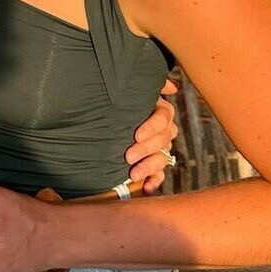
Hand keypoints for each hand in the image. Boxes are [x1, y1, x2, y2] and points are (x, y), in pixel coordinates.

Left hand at [125, 79, 179, 193]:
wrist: (99, 121)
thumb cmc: (116, 101)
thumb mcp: (128, 89)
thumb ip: (148, 83)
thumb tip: (172, 87)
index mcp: (158, 110)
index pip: (164, 117)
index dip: (153, 126)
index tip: (136, 135)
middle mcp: (161, 130)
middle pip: (163, 139)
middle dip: (146, 149)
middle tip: (128, 155)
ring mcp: (158, 148)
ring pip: (162, 158)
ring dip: (149, 167)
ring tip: (133, 174)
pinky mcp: (152, 164)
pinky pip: (159, 174)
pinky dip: (153, 181)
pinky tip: (145, 187)